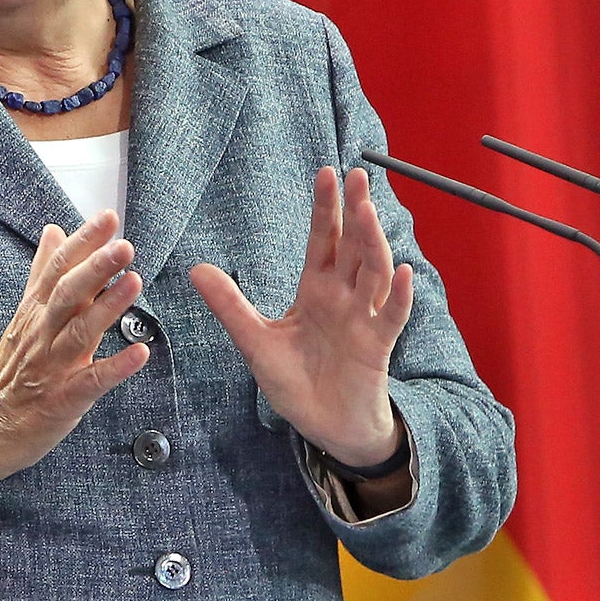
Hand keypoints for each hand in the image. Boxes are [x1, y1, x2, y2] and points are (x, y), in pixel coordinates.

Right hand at [0, 212, 147, 521]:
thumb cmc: (12, 371)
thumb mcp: (25, 315)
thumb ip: (42, 273)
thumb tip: (53, 231)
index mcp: (36, 312)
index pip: (58, 269)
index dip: (83, 242)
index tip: (108, 218)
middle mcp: (42, 334)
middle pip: (67, 295)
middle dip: (96, 267)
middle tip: (123, 244)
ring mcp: (51, 367)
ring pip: (79, 332)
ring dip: (108, 307)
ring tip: (134, 282)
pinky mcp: (62, 400)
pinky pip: (91, 382)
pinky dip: (115, 368)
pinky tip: (140, 354)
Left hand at [190, 166, 414, 466]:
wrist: (325, 426)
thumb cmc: (296, 384)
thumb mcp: (256, 342)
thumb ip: (230, 306)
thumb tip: (195, 269)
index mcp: (317, 291)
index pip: (324, 241)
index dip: (326, 209)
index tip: (327, 174)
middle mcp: (344, 298)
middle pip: (353, 247)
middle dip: (355, 211)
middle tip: (358, 175)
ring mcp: (364, 320)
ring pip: (374, 273)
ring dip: (374, 242)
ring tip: (369, 211)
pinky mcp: (377, 347)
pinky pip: (392, 318)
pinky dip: (400, 297)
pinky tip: (404, 273)